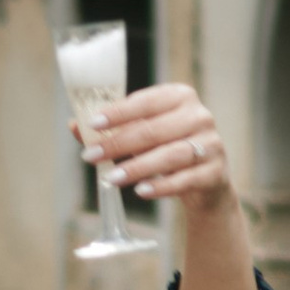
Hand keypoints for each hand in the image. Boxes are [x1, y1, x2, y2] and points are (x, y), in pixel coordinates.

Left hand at [97, 82, 234, 209]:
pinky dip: (161, 186)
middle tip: (91, 156)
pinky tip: (141, 191)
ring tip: (112, 178)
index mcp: (179, 97)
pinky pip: (185, 179)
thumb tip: (74, 125)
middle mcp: (199, 116)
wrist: (206, 181)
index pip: (145, 102)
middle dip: (119, 144)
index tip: (92, 124)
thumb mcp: (142, 136)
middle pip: (154, 130)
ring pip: (170, 155)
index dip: (118, 113)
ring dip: (138, 167)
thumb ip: (113, 130)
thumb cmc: (167, 149)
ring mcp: (211, 144)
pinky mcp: (216, 172)